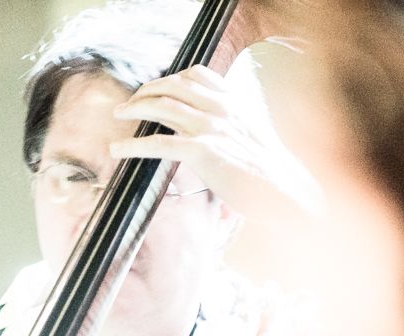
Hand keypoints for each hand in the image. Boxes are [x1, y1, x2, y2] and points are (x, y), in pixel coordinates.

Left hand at [109, 63, 321, 217]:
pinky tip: (118, 150)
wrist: (285, 191)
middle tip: (126, 105)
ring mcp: (212, 128)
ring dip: (134, 109)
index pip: (196, 75)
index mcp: (234, 100)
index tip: (153, 89)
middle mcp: (222, 108)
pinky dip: (133, 145)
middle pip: (172, 86)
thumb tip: (204, 127)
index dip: (169, 79)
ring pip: (162, 107)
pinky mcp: (203, 152)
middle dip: (144, 92)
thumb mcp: (251, 134)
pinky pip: (160, 144)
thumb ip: (229, 123)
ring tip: (118, 116)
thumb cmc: (268, 170)